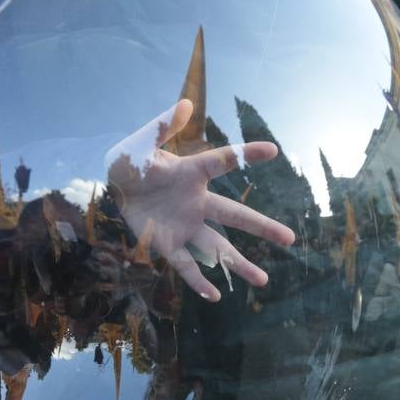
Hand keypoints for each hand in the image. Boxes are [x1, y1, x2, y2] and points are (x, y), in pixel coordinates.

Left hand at [105, 99, 295, 300]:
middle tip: (289, 238)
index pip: (223, 161)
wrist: (110, 185)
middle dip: (262, 227)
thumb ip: (163, 125)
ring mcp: (184, 225)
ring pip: (217, 248)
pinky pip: (185, 264)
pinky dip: (198, 280)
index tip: (273, 150)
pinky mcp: (166, 243)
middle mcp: (196, 202)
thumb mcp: (141, 142)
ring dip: (238, 264)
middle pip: (234, 215)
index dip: (246, 155)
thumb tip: (186, 103)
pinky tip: (215, 296)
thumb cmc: (130, 160)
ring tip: (263, 280)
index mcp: (191, 173)